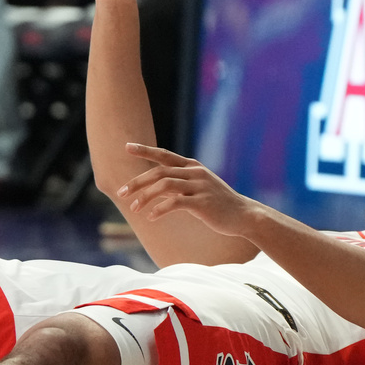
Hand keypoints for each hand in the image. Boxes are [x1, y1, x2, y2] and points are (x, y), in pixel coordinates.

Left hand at [117, 143, 260, 236]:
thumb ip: (179, 185)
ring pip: (165, 186)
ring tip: (134, 209)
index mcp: (192, 166)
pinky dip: (160, 209)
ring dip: (145, 197)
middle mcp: (195, 173)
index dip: (145, 150)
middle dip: (137, 182)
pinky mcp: (202, 203)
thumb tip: (156, 188)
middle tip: (121, 193)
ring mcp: (199, 187)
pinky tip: (151, 217)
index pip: (164, 155)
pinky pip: (175, 203)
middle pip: (159, 172)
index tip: (127, 147)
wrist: (243, 215)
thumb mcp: (198, 188)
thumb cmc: (217, 204)